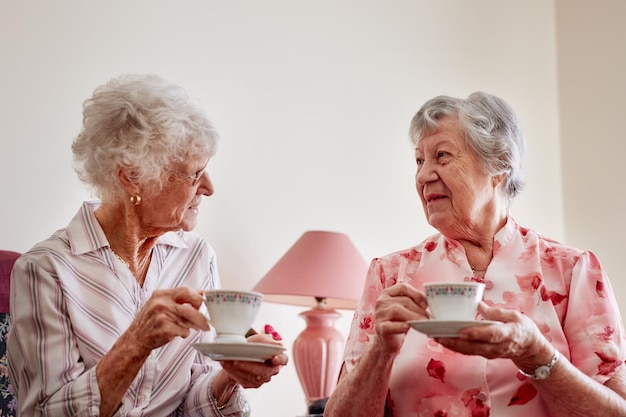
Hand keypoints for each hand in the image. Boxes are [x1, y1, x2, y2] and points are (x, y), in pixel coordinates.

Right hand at [125, 287, 209, 352]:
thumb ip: (177, 298)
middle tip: (206, 324)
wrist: (135, 339)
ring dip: (192, 327)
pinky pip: (183, 331)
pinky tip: (178, 333)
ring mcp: (162, 316)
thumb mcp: (158, 304)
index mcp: (161, 294)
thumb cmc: (149, 321)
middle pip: (191, 308)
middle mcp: (161, 304)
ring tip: (189, 328)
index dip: (197, 298)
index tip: (203, 304)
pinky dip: (184, 333)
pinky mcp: (164, 329)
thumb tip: (200, 293)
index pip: (186, 291)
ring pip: (188, 321)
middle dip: (201, 317)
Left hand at [220, 332, 288, 387]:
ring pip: (253, 377)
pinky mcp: (252, 384)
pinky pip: (244, 380)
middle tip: (238, 361)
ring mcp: (262, 379)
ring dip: (239, 369)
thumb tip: (276, 344)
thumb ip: (266, 340)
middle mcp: (271, 369)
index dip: (280, 360)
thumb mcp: (258, 339)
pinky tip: (228, 365)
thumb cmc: (252, 346)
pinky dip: (235, 373)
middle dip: (250, 366)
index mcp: (277, 357)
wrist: (239, 356)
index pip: (283, 359)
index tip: (274, 358)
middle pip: (264, 371)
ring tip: (229, 362)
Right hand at [373, 283, 428, 353]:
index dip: (417, 294)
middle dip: (418, 308)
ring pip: (397, 310)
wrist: (387, 340)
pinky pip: (390, 325)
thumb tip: (428, 302)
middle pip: (403, 300)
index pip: (403, 287)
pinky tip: (407, 327)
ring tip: (422, 323)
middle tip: (428, 317)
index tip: (426, 304)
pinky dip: (400, 326)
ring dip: (413, 316)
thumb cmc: (398, 322)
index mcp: (388, 293)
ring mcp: (379, 314)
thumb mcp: (405, 309)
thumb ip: (413, 302)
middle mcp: (381, 301)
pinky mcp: (380, 328)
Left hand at [435, 302, 551, 366]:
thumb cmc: (522, 328)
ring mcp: (491, 353)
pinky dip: (456, 347)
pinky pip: (469, 352)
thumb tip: (477, 304)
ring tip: (436, 336)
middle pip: (475, 347)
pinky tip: (444, 340)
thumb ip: (495, 312)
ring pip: (470, 351)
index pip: (492, 334)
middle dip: (456, 342)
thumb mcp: (514, 315)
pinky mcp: (486, 355)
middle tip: (439, 334)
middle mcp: (498, 346)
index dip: (477, 333)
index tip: (462, 331)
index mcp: (508, 334)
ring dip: (452, 346)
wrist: (530, 348)